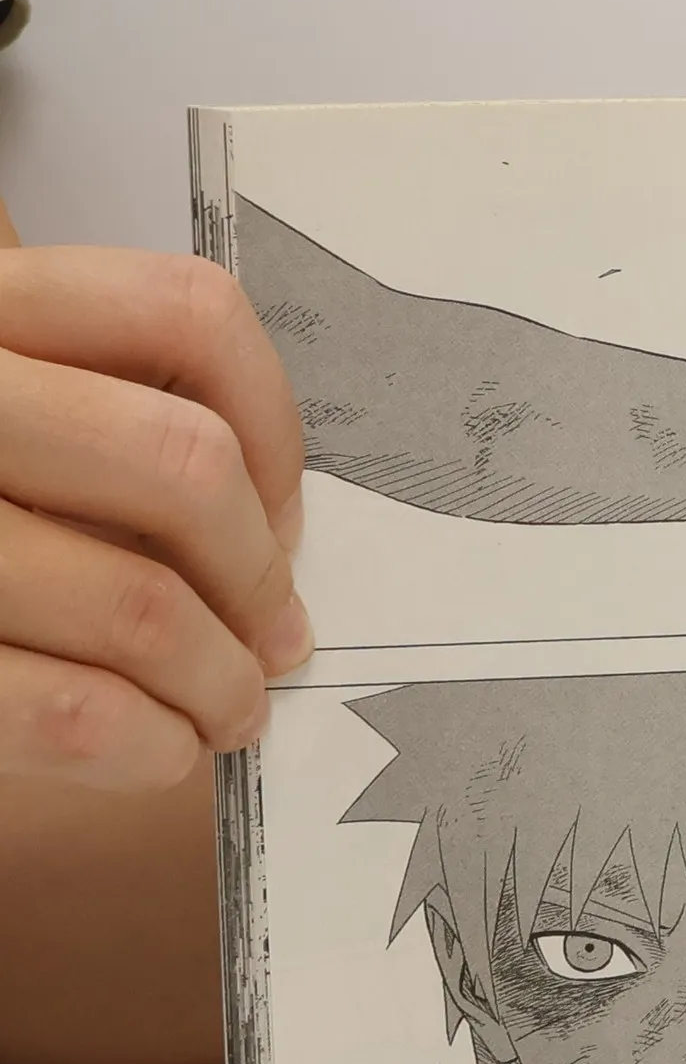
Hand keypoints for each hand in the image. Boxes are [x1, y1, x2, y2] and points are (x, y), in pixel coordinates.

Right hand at [0, 220, 310, 789]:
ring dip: (219, 681)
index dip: (275, 428)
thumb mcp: (13, 418)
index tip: (280, 510)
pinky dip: (149, 743)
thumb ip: (103, 424)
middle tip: (276, 636)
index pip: (186, 316)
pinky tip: (159, 747)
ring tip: (228, 706)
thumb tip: (269, 529)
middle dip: (258, 577)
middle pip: (185, 469)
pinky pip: (72, 710)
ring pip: (140, 603)